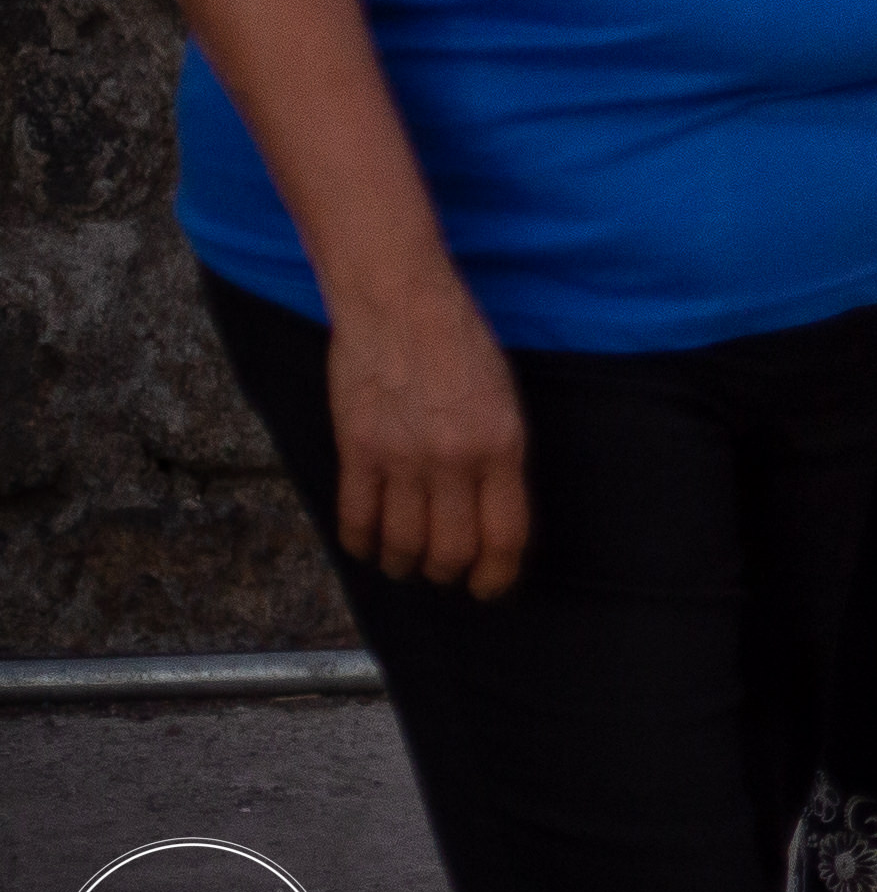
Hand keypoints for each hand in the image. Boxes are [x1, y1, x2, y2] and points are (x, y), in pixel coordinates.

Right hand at [327, 273, 530, 597]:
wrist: (401, 303)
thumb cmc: (461, 344)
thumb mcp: (506, 400)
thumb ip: (501, 458)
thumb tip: (493, 513)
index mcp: (503, 446)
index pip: (506, 536)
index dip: (498, 575)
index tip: (492, 588)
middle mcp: (454, 460)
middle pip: (451, 551)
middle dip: (451, 574)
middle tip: (447, 574)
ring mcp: (402, 458)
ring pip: (402, 544)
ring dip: (406, 565)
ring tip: (409, 565)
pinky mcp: (357, 450)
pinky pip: (356, 518)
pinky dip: (362, 544)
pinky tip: (369, 548)